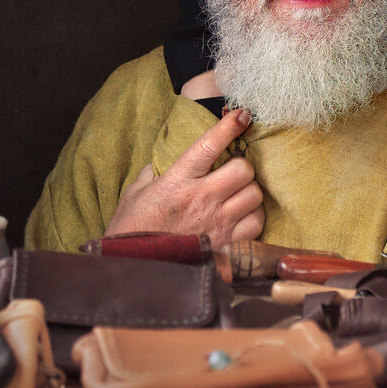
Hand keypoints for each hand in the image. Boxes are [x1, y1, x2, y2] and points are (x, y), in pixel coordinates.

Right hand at [105, 108, 263, 248]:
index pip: (210, 144)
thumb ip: (155, 171)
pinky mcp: (226, 245)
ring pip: (255, 195)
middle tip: (232, 173)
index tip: (242, 116)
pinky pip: (256, 223)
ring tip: (236, 196)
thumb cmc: (132, 230)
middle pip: (244, 169)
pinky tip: (239, 218)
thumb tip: (167, 156)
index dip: (230, 126)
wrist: (131, 272)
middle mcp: (201, 199)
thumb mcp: (136, 193)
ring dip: (249, 192)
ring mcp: (216, 223)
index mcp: (178, 181)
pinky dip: (252, 218)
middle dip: (242, 167)